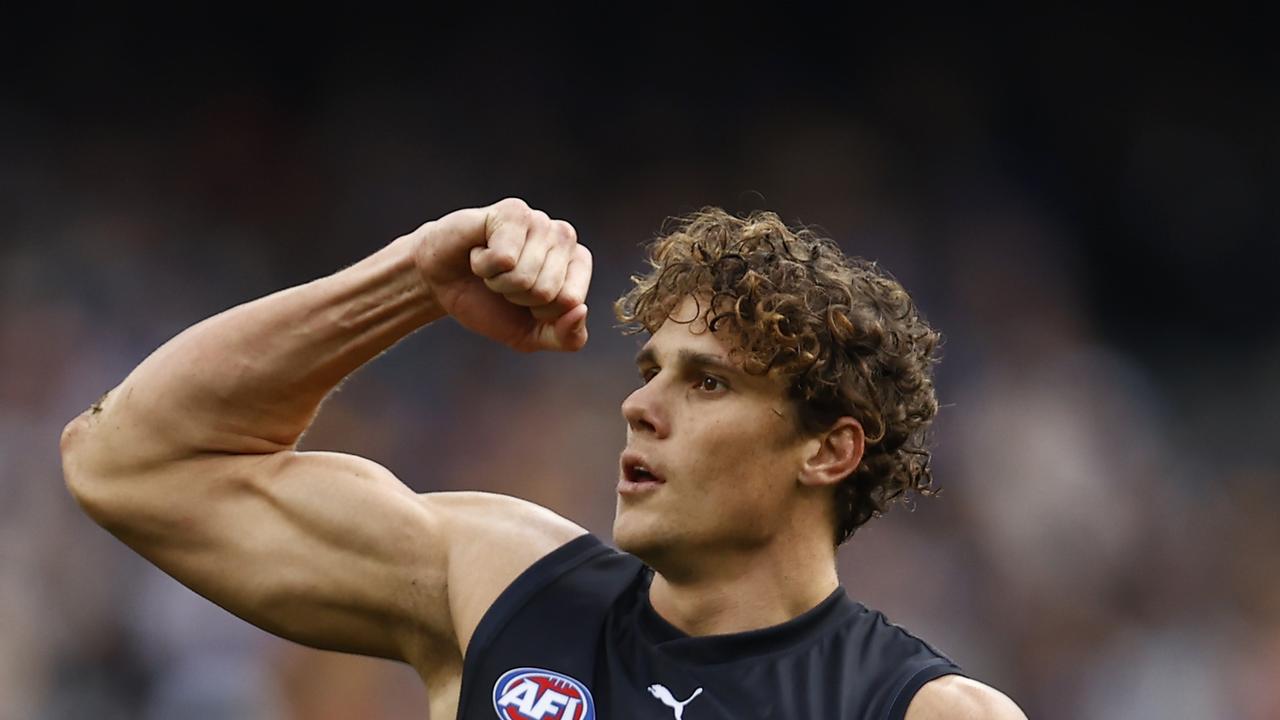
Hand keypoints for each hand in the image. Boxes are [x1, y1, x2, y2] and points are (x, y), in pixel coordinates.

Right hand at [410, 198, 591, 351]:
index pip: (572, 303)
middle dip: (516, 297)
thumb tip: (580, 310)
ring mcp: (540, 221)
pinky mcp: (512, 211)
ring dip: (498, 281)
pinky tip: (479, 252)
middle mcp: (564, 237)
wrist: (441, 283)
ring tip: (491, 267)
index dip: (540, 312)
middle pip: (547, 291)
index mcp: (578, 265)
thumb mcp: (531, 335)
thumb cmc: (490, 304)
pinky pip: (503, 258)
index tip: (525, 300)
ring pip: (524, 276)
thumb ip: (567, 338)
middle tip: (502, 281)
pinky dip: (483, 265)